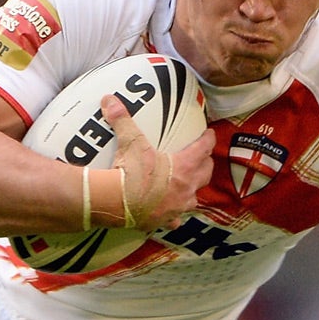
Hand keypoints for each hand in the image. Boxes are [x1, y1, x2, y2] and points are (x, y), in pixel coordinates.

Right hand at [101, 96, 213, 231]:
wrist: (115, 203)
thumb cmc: (129, 172)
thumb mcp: (129, 142)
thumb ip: (122, 119)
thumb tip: (109, 99)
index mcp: (184, 166)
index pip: (203, 149)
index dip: (208, 140)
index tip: (209, 134)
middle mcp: (186, 188)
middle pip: (205, 173)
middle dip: (205, 164)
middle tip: (202, 158)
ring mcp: (177, 206)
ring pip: (193, 197)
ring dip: (193, 190)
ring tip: (188, 185)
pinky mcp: (164, 220)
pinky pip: (174, 219)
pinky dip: (173, 217)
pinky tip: (171, 217)